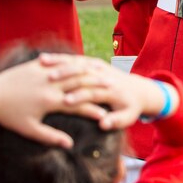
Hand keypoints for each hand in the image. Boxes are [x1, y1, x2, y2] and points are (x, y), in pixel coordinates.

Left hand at [0, 54, 107, 147]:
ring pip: (72, 70)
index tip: (106, 115)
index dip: (94, 110)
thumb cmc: (8, 116)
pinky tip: (81, 65)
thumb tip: (69, 144)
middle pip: (80, 84)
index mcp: (50, 101)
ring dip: (88, 73)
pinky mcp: (37, 65)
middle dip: (98, 87)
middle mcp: (50, 84)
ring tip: (100, 75)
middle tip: (112, 89)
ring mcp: (44, 72)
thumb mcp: (30, 129)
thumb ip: (51, 136)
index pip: (78, 104)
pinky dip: (71, 63)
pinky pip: (58, 61)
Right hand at [40, 53, 178, 130]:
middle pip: (82, 75)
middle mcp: (105, 75)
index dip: (79, 97)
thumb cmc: (132, 107)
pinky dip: (60, 58)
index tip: (63, 102)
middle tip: (46, 80)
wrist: (140, 91)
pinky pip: (74, 58)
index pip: (93, 93)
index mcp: (112, 90)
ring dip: (59, 63)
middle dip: (65, 77)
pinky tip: (43, 59)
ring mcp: (99, 67)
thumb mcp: (128, 116)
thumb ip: (116, 121)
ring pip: (76, 62)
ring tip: (41, 65)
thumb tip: (103, 124)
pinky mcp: (94, 63)